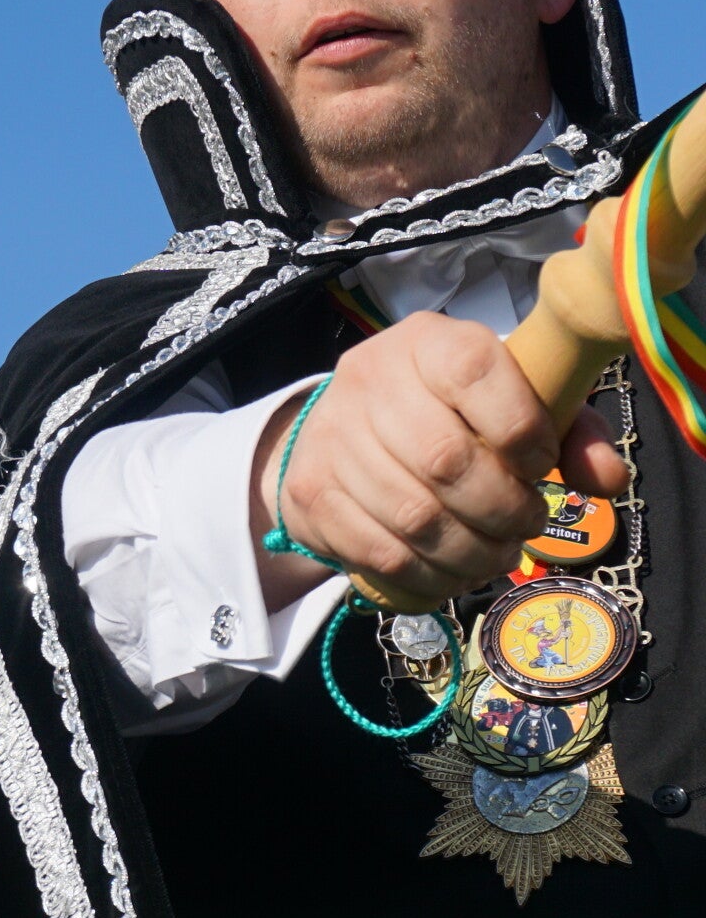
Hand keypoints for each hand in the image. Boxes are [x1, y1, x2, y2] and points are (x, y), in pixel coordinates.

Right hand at [251, 312, 628, 613]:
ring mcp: (331, 437)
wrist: (341, 429)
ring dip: (471, 551)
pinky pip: (380, 552)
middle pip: (445, 460)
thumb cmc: (445, 412)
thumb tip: (606, 480)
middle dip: (503, 509)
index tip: (540, 464)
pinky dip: (429, 575)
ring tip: (496, 553)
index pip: (474, 371)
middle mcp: (368, 380)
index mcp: (426, 342)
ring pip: (414, 517)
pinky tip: (453, 570)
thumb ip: (570, 431)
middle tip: (526, 524)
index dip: (521, 428)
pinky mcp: (311, 492)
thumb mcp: (511, 399)